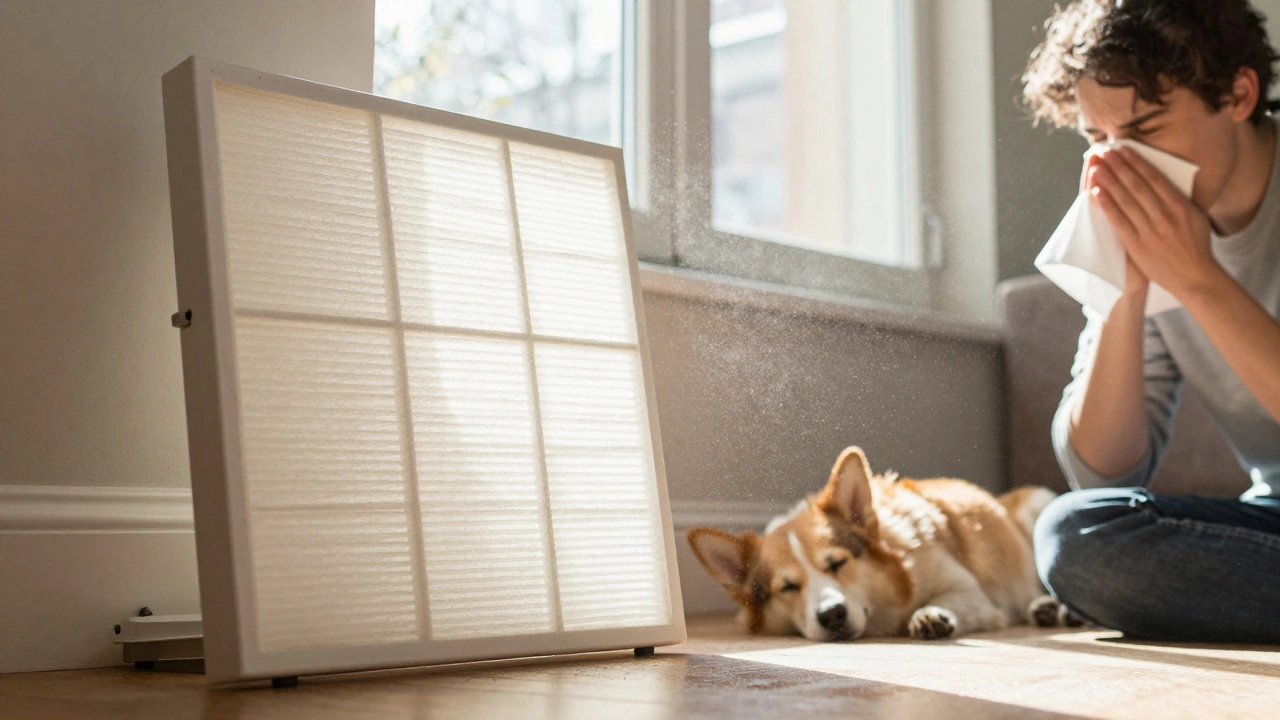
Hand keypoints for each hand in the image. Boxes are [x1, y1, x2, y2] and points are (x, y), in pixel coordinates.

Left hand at [1088, 146, 1223, 299]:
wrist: (1195, 277)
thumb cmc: (1195, 245)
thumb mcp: (1195, 217)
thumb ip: (1178, 200)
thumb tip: (1162, 179)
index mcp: (1181, 206)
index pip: (1154, 178)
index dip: (1136, 162)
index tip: (1123, 149)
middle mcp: (1166, 216)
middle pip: (1137, 186)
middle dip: (1119, 166)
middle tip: (1105, 151)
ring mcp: (1151, 231)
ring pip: (1126, 201)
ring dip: (1109, 181)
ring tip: (1096, 167)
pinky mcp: (1137, 246)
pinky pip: (1118, 222)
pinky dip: (1107, 205)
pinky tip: (1096, 192)